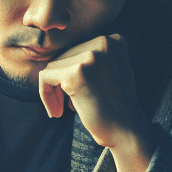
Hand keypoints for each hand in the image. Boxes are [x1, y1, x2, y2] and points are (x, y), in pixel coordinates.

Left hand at [37, 34, 144, 151]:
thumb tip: (60, 56)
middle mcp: (103, 42)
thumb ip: (94, 58)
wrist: (126, 130)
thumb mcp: (112, 71)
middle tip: (69, 106)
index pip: (77, 49)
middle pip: (64, 56)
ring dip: (54, 90)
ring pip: (53, 66)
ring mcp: (90, 56)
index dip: (73, 72)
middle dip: (62, 82)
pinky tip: (57, 112)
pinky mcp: (76, 72)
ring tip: (65, 108)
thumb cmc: (116, 106)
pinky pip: (45, 77)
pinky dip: (46, 96)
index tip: (76, 94)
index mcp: (112, 40)